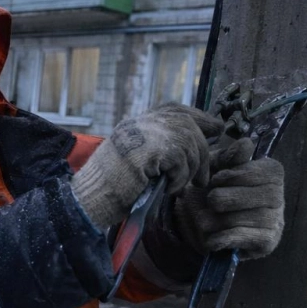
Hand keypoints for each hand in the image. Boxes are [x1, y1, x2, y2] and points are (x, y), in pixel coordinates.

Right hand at [72, 104, 223, 229]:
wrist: (90, 198)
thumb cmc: (111, 188)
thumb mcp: (136, 160)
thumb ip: (158, 148)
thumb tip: (195, 144)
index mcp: (136, 124)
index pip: (175, 109)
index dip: (199, 117)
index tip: (216, 128)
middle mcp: (140, 123)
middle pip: (188, 124)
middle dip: (203, 149)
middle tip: (204, 176)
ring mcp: (144, 133)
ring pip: (189, 143)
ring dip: (191, 170)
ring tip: (182, 187)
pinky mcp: (150, 149)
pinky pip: (182, 160)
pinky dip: (180, 178)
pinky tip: (169, 189)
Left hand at [173, 137, 284, 258]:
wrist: (197, 224)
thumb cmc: (210, 190)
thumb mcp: (214, 168)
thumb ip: (228, 156)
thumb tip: (246, 144)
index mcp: (271, 174)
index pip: (266, 172)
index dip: (237, 175)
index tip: (216, 179)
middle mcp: (280, 197)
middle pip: (260, 195)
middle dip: (227, 198)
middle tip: (211, 200)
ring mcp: (276, 222)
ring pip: (253, 218)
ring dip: (220, 219)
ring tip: (205, 219)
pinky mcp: (267, 243)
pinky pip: (247, 238)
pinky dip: (223, 238)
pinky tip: (211, 238)